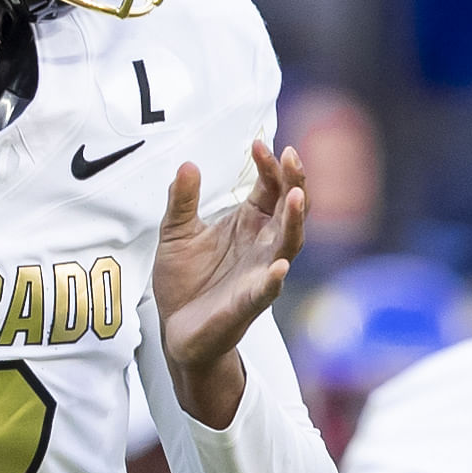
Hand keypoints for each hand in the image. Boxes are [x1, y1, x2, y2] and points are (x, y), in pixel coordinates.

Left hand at [153, 140, 305, 428]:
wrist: (174, 328)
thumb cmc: (184, 280)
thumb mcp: (175, 233)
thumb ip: (181, 200)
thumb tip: (187, 164)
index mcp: (250, 224)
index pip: (271, 187)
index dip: (268, 165)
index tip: (258, 144)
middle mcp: (262, 246)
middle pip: (290, 209)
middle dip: (294, 181)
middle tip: (290, 156)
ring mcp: (260, 274)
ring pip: (288, 245)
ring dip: (295, 221)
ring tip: (296, 196)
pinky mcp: (247, 304)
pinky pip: (265, 291)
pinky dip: (273, 280)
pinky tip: (278, 268)